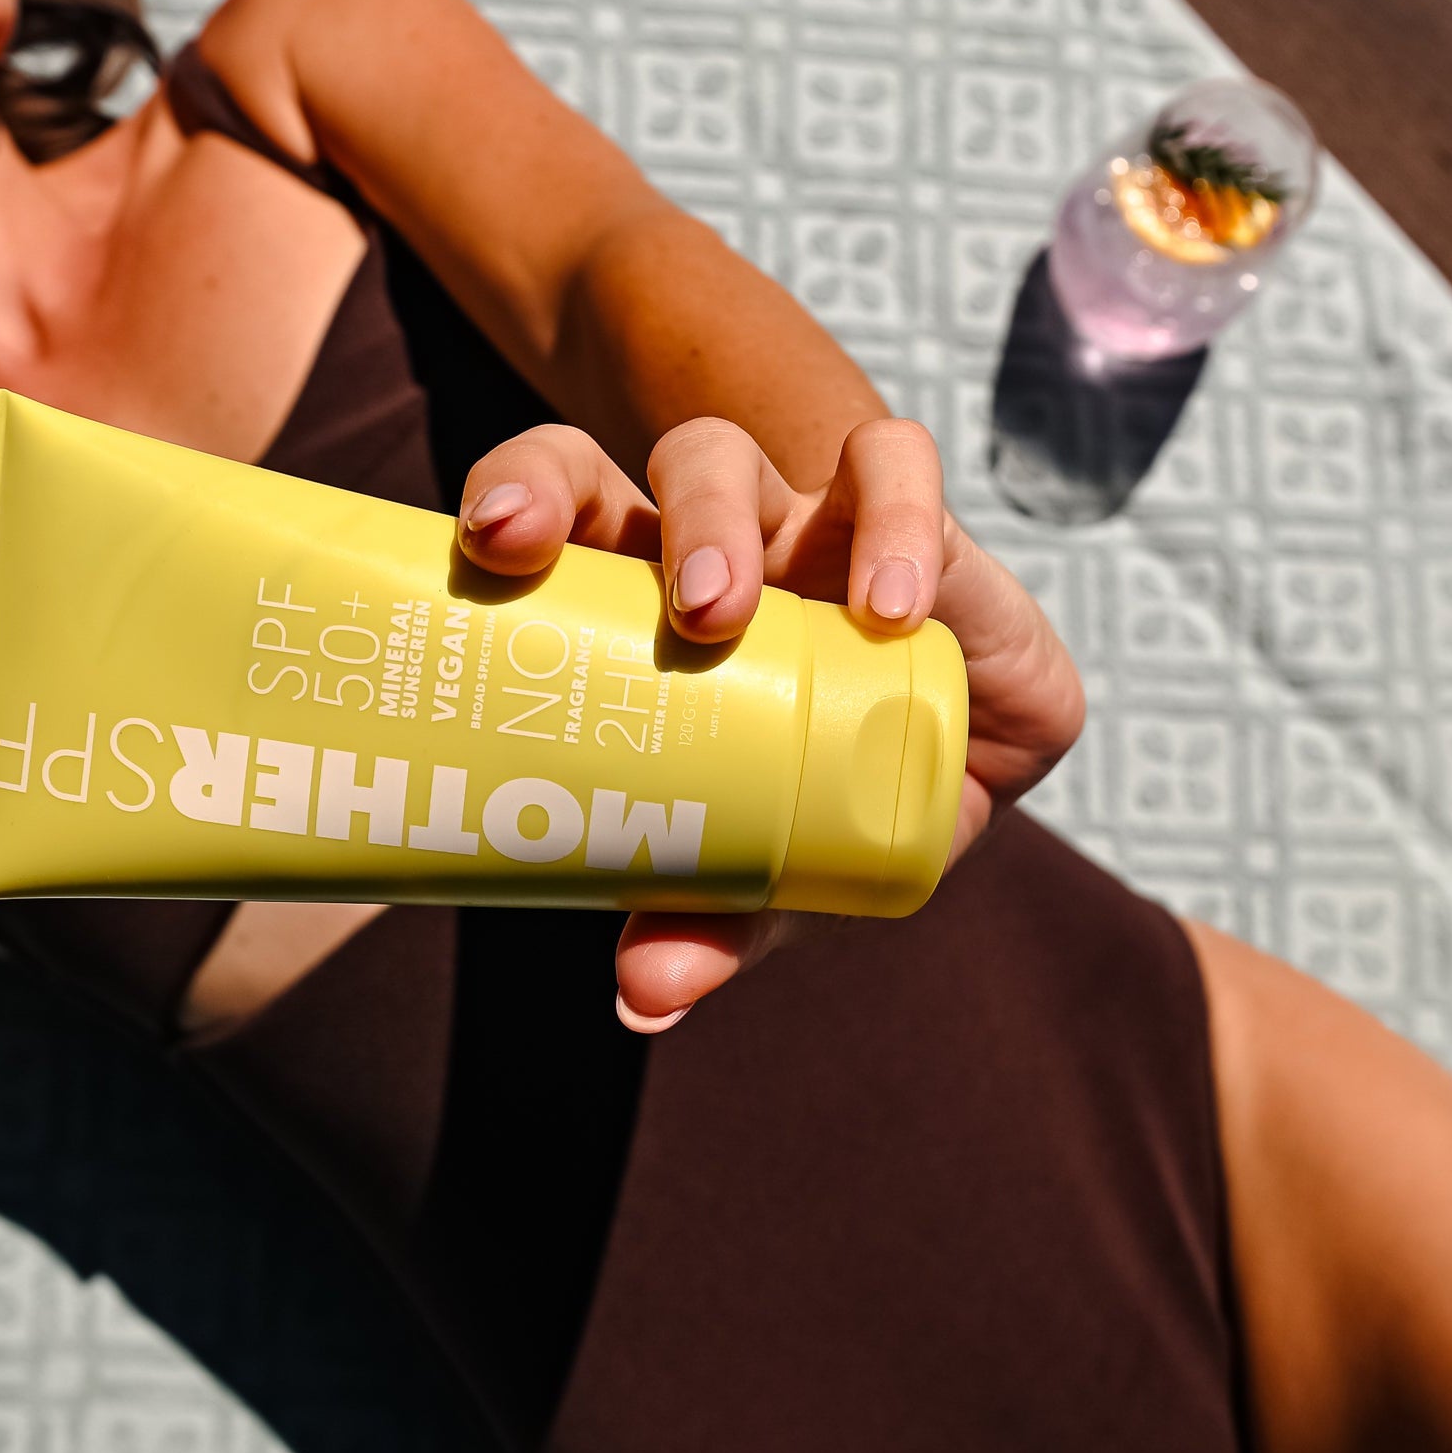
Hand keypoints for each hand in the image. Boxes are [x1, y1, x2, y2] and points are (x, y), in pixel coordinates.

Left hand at [454, 417, 1083, 1031]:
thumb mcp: (763, 861)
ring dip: (710, 520)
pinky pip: (894, 467)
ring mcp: (787, 516)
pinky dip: (893, 523)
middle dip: (568, 495)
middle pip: (591, 468)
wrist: (964, 759)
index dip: (512, 495)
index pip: (541, 504)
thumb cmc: (820, 790)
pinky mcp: (903, 517)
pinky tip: (890, 611)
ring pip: (719, 454)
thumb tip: (646, 998)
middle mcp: (686, 542)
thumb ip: (707, 916)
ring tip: (717, 615)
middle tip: (567, 598)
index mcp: (622, 598)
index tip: (487, 544)